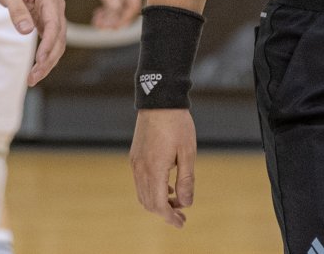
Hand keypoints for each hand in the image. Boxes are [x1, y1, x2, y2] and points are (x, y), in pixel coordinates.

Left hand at [0, 0, 65, 84]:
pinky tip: (38, 67)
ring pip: (56, 40)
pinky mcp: (45, 17)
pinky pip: (50, 38)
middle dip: (48, 59)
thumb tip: (26, 31)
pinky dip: (46, 53)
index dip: (48, 45)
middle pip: (58, 37)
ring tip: (33, 78)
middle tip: (33, 77)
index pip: (54, 24)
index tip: (39, 61)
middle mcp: (55, 5)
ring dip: (48, 60)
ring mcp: (51, 12)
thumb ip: (17, 10)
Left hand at [88, 0, 142, 29]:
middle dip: (116, 21)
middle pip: (127, 9)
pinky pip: (114, 2)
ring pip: (120, 8)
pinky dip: (107, 10)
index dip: (125, 18)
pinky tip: (98, 15)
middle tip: (100, 27)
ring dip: (110, 17)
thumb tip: (114, 8)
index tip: (113, 27)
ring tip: (97, 23)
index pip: (134, 5)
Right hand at [130, 108, 196, 226]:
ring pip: (142, 194)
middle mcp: (141, 168)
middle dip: (164, 212)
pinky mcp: (135, 156)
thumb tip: (186, 203)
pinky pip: (140, 182)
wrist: (159, 100)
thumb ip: (186, 180)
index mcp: (154, 169)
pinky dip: (151, 190)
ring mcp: (136, 162)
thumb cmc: (177, 124)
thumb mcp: (188, 153)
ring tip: (176, 202)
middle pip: (148, 203)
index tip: (181, 222)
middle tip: (181, 215)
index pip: (158, 204)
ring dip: (157, 202)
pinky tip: (166, 186)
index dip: (169, 217)